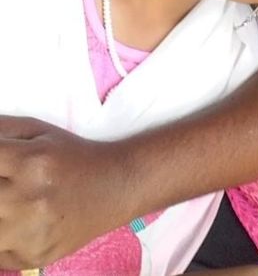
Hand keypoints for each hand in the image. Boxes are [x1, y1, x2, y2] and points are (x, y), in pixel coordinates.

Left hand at [0, 115, 127, 268]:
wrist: (115, 186)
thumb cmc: (72, 155)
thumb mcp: (38, 131)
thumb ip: (0, 130)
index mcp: (29, 162)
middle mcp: (28, 200)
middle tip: (6, 185)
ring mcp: (30, 234)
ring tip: (8, 205)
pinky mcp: (32, 258)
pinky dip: (1, 237)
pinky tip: (15, 223)